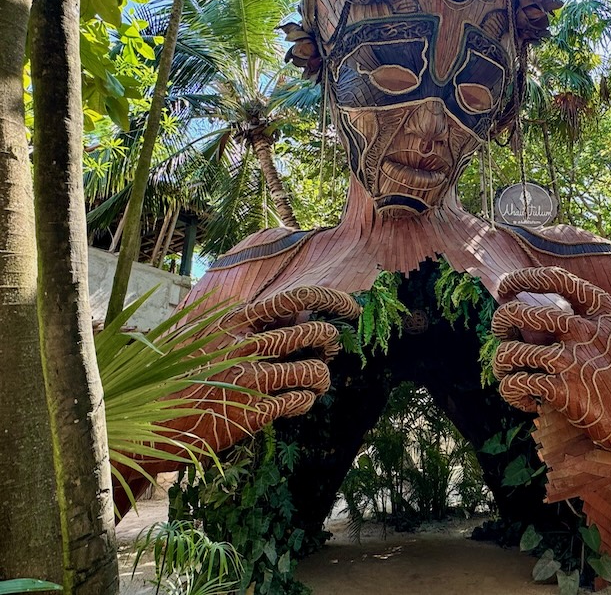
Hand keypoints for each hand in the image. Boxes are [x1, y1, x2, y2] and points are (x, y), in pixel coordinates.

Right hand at [141, 286, 360, 469]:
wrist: (150, 422)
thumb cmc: (177, 377)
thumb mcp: (202, 338)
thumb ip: (241, 325)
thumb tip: (284, 313)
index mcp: (233, 322)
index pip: (295, 298)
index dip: (331, 299)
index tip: (351, 307)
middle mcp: (245, 347)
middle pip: (313, 332)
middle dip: (331, 341)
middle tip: (330, 349)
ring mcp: (251, 380)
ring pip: (315, 370)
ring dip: (322, 376)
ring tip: (316, 381)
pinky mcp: (254, 412)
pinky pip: (301, 401)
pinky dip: (307, 401)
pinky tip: (298, 402)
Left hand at [492, 266, 610, 466]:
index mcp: (608, 314)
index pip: (558, 281)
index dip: (524, 278)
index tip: (506, 286)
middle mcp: (587, 331)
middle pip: (522, 312)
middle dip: (501, 320)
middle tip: (500, 331)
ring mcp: (575, 361)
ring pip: (511, 352)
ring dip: (501, 362)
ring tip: (507, 373)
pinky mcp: (566, 393)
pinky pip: (519, 384)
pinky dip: (512, 391)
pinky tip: (523, 400)